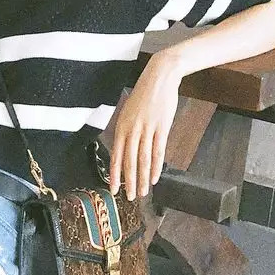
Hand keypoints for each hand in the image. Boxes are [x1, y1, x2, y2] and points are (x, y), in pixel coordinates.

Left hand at [107, 56, 180, 200]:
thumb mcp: (129, 112)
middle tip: (128, 197)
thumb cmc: (144, 95)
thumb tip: (124, 149)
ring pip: (143, 159)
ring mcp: (147, 129)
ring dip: (142, 178)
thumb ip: (126, 131)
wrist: (159, 77)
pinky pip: (158, 151)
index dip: (115, 174)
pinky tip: (154, 178)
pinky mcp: (161, 127)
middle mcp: (132, 129)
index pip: (116, 156)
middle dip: (128, 182)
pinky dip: (156, 167)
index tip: (113, 189)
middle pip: (129, 161)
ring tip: (142, 192)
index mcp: (121, 127)